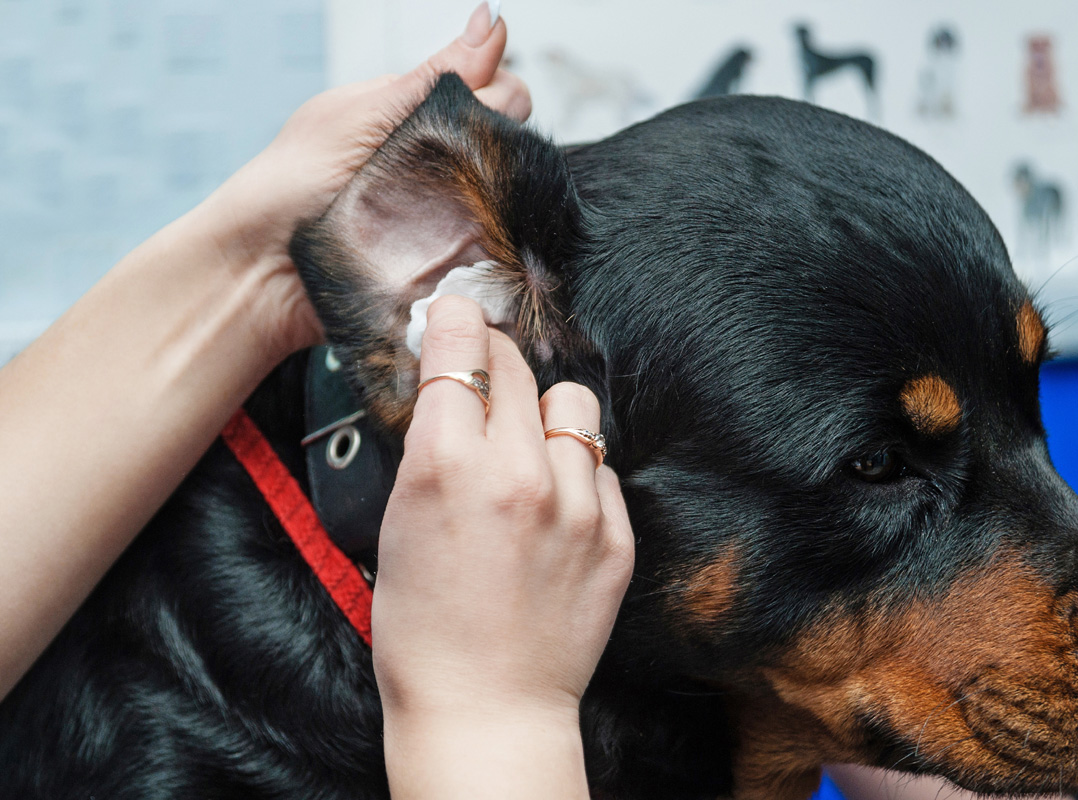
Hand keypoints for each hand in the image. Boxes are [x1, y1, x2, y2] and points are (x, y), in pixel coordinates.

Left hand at [188, 3, 530, 361]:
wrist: (260, 270)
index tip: (477, 115)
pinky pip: (493, 253)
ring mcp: (447, 213)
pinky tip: (470, 248)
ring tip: (455, 211)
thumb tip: (492, 17)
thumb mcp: (367, 113)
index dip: (499, 101)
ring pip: (511, 199)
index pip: (499, 92)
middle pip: (512, 144)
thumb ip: (437, 76)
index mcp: (416, 114)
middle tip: (452, 168)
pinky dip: (493, 249)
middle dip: (500, 151)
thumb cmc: (291, 186)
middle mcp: (437, 160)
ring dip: (499, 201)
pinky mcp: (447, 264)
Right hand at [372, 295, 634, 725]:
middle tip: (485, 371)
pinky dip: (577, 471)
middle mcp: (519, 472)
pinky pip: (600, 467)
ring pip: (574, 403)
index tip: (455, 314)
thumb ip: (429, 445)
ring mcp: (577, 504)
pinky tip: (553, 504)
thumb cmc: (422, 628)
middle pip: (517, 366)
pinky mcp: (616, 536)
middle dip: (494, 357)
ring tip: (529, 444)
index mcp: (447, 464)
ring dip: (545, 411)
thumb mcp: (397, 522)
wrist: (486, 707)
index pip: (461, 349)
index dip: (455, 321)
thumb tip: (448, 387)